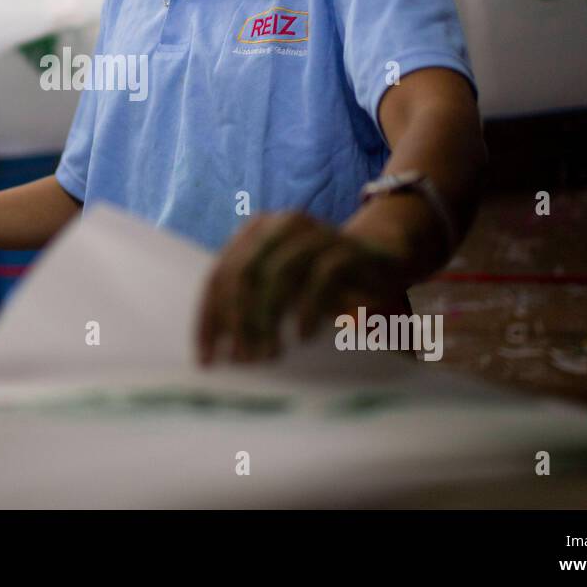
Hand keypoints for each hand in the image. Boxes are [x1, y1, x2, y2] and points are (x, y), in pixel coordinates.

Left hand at [196, 211, 411, 364]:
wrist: (382, 258)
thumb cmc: (319, 281)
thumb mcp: (280, 292)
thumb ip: (246, 308)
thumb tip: (210, 353)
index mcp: (256, 230)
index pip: (219, 276)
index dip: (209, 319)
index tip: (205, 359)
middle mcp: (281, 225)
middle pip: (244, 274)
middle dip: (238, 321)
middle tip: (241, 361)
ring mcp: (315, 233)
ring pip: (278, 274)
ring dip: (269, 318)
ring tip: (269, 355)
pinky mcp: (347, 248)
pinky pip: (321, 277)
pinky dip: (308, 309)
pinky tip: (302, 336)